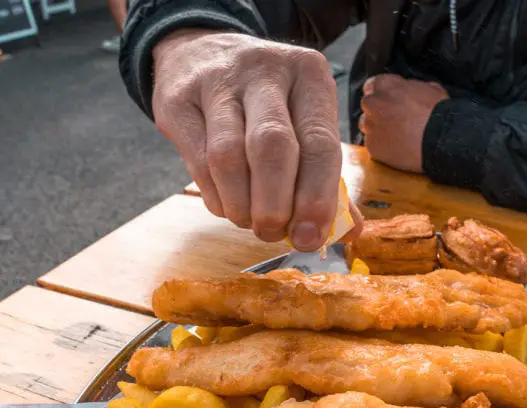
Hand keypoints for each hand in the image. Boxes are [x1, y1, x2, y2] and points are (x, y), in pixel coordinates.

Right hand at [151, 30, 345, 251]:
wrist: (201, 51)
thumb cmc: (266, 102)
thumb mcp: (303, 120)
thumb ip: (327, 176)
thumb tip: (348, 232)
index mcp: (309, 75)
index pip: (319, 142)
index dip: (316, 197)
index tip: (310, 237)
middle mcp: (265, 71)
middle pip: (272, 147)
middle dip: (275, 204)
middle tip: (274, 233)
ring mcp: (217, 82)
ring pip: (228, 156)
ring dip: (241, 204)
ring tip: (249, 222)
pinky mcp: (178, 100)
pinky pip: (197, 161)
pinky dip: (215, 196)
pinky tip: (227, 206)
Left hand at [360, 75, 448, 172]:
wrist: (439, 140)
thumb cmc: (437, 113)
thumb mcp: (430, 88)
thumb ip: (411, 87)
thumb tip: (410, 91)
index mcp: (385, 85)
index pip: (372, 85)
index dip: (382, 93)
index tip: (389, 100)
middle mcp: (373, 103)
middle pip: (369, 105)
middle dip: (379, 111)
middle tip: (396, 119)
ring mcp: (370, 126)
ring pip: (367, 125)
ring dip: (378, 128)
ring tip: (397, 135)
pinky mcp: (372, 146)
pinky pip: (372, 144)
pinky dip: (382, 146)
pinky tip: (397, 147)